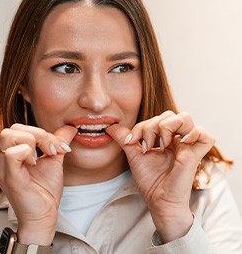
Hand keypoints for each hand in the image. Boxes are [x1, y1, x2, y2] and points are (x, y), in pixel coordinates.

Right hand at [0, 124, 76, 244]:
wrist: (44, 216)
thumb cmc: (44, 190)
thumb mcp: (54, 159)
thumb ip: (58, 141)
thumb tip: (71, 127)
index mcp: (8, 153)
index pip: (19, 128)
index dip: (42, 132)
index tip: (59, 147)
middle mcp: (0, 159)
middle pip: (14, 128)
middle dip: (39, 134)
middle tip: (52, 150)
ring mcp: (1, 168)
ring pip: (11, 135)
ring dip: (34, 141)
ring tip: (42, 157)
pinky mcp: (9, 177)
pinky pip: (13, 153)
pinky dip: (28, 152)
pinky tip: (35, 164)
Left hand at [106, 110, 214, 242]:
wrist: (158, 202)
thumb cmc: (150, 181)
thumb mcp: (133, 155)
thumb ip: (124, 138)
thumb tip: (110, 126)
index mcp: (166, 138)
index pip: (157, 118)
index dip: (141, 125)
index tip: (130, 141)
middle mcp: (178, 140)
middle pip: (169, 115)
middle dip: (151, 126)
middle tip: (145, 146)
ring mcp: (188, 146)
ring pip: (185, 118)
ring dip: (166, 126)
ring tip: (160, 146)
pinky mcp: (196, 155)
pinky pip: (205, 135)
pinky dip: (194, 133)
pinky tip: (179, 142)